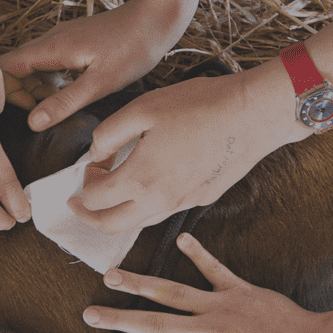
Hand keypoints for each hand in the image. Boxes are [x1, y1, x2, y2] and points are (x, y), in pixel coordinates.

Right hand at [0, 0, 192, 130]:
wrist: (157, 17)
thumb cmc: (134, 47)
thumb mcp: (100, 83)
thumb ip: (64, 102)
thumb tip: (33, 122)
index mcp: (52, 48)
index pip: (5, 67)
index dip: (8, 92)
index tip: (29, 113)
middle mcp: (52, 39)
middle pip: (16, 67)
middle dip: (23, 94)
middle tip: (49, 114)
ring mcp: (63, 38)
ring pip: (33, 65)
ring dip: (39, 89)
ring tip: (64, 105)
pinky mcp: (75, 41)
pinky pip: (50, 62)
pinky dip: (53, 80)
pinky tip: (74, 92)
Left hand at [75, 68, 308, 233]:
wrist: (253, 115)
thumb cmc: (200, 106)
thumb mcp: (142, 108)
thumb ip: (108, 134)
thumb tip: (95, 154)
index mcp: (140, 179)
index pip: (95, 199)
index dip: (83, 186)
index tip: (86, 170)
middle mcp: (160, 200)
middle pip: (112, 226)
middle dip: (89, 217)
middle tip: (80, 203)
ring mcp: (183, 203)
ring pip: (140, 223)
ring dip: (118, 213)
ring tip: (112, 192)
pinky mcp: (201, 199)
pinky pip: (164, 212)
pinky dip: (146, 205)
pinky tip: (148, 182)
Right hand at [84, 233, 332, 332]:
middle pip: (153, 324)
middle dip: (118, 319)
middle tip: (89, 313)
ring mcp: (221, 307)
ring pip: (172, 293)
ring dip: (141, 283)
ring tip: (112, 274)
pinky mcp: (238, 289)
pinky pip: (214, 269)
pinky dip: (199, 253)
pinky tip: (182, 238)